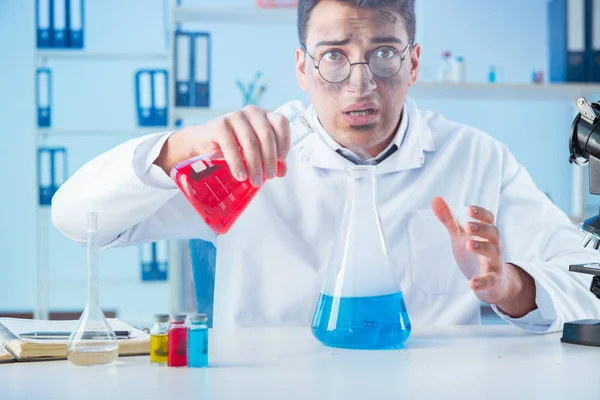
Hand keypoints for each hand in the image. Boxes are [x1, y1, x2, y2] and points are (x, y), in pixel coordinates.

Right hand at [154, 105, 290, 186]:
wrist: (203, 143)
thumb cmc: (233, 147)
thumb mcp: (254, 152)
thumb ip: (271, 159)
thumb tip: (282, 171)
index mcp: (263, 116)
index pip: (281, 123)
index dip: (284, 141)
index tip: (281, 160)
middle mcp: (251, 112)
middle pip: (267, 135)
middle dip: (270, 159)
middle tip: (269, 177)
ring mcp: (235, 116)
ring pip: (251, 142)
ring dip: (255, 165)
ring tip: (255, 181)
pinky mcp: (220, 125)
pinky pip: (231, 146)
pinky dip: (237, 164)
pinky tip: (240, 176)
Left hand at [431, 196, 513, 304]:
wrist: (492, 284)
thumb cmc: (474, 255)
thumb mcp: (460, 236)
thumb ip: (449, 219)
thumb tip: (435, 198)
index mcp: (486, 234)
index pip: (489, 219)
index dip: (481, 213)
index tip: (469, 209)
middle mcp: (494, 246)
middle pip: (494, 233)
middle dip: (482, 229)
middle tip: (468, 226)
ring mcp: (495, 263)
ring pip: (494, 253)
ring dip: (482, 247)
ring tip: (468, 244)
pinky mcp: (493, 280)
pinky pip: (490, 280)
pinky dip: (482, 281)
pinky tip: (471, 283)